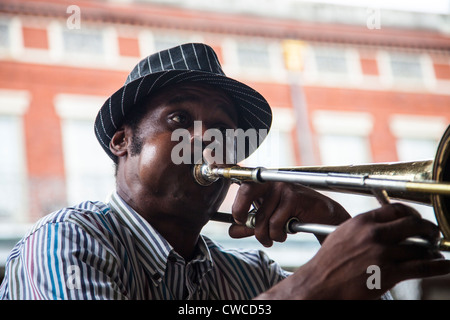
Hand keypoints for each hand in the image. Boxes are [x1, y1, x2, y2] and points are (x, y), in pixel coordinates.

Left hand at [229, 181, 350, 245]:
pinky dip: (279, 234)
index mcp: (265, 183)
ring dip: (266, 235)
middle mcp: (272, 181)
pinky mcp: (293, 197)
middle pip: (246, 191)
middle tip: (250, 229)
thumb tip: (232, 231)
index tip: (238, 219)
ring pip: (262, 217)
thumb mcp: (269, 220)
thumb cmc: (296, 215)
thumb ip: (251, 224)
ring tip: (275, 237)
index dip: (237, 205)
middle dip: (242, 213)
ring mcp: (283, 187)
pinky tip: (288, 232)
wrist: (324, 217)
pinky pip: (276, 222)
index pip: (243, 185)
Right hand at [257, 203, 449, 299]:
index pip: (395, 209)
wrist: (320, 284)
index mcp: (361, 222)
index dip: (411, 213)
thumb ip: (361, 228)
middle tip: (431, 232)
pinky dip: (437, 265)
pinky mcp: (389, 272)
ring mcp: (382, 253)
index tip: (416, 218)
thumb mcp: (342, 235)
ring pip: (419, 246)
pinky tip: (442, 264)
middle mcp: (374, 234)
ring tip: (436, 251)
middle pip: (412, 224)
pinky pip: (422, 266)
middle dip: (427, 228)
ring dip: (432, 248)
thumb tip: (377, 226)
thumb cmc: (328, 263)